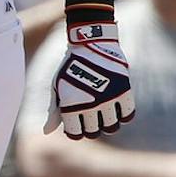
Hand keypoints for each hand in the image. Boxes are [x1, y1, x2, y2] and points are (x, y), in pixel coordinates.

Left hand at [43, 18, 134, 138]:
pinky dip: (123, 116)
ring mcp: (109, 99)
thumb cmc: (70, 66)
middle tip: (89, 120)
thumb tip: (47, 132)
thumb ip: (54, 110)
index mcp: (71, 105)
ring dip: (107, 125)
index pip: (75, 133)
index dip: (74, 132)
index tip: (75, 126)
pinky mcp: (124, 91)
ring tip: (103, 116)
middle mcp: (91, 105)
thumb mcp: (58, 86)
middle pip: (93, 132)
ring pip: (112, 127)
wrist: (90, 43)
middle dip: (90, 129)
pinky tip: (116, 110)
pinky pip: (128, 115)